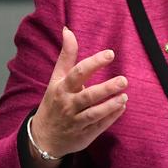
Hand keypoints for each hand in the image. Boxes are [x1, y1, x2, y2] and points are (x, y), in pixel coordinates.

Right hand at [30, 27, 127, 158]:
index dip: (94, 63)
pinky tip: (122, 108)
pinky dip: (111, 117)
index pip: (78, 73)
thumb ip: (66, 55)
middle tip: (123, 80)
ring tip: (124, 97)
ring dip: (110, 105)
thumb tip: (67, 30)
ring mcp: (76, 121)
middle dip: (106, 88)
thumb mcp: (56, 78)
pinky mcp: (84, 134)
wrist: (43, 137)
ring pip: (94, 114)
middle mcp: (68, 104)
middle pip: (88, 95)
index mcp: (62, 88)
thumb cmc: (54, 101)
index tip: (110, 54)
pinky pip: (99, 126)